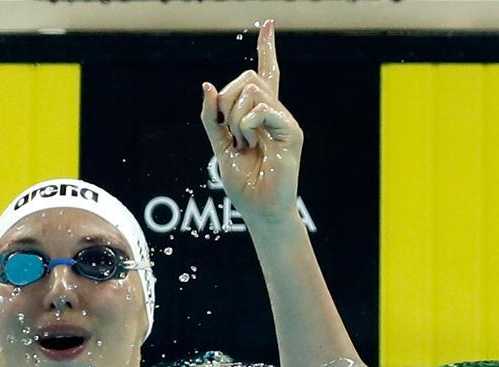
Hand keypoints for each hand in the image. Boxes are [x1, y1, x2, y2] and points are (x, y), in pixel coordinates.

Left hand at [200, 20, 302, 225]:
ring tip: (244, 143)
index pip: (265, 74)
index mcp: (260, 115)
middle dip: (226, 102)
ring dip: (235, 118)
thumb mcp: (218, 146)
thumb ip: (211, 117)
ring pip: (251, 91)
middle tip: (233, 135)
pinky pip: (263, 110)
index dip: (267, 49)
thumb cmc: (243, 182)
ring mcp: (285, 121)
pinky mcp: (292, 132)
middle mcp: (275, 113)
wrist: (260, 210)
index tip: (269, 24)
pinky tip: (252, 142)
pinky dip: (247, 124)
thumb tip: (206, 85)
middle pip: (247, 78)